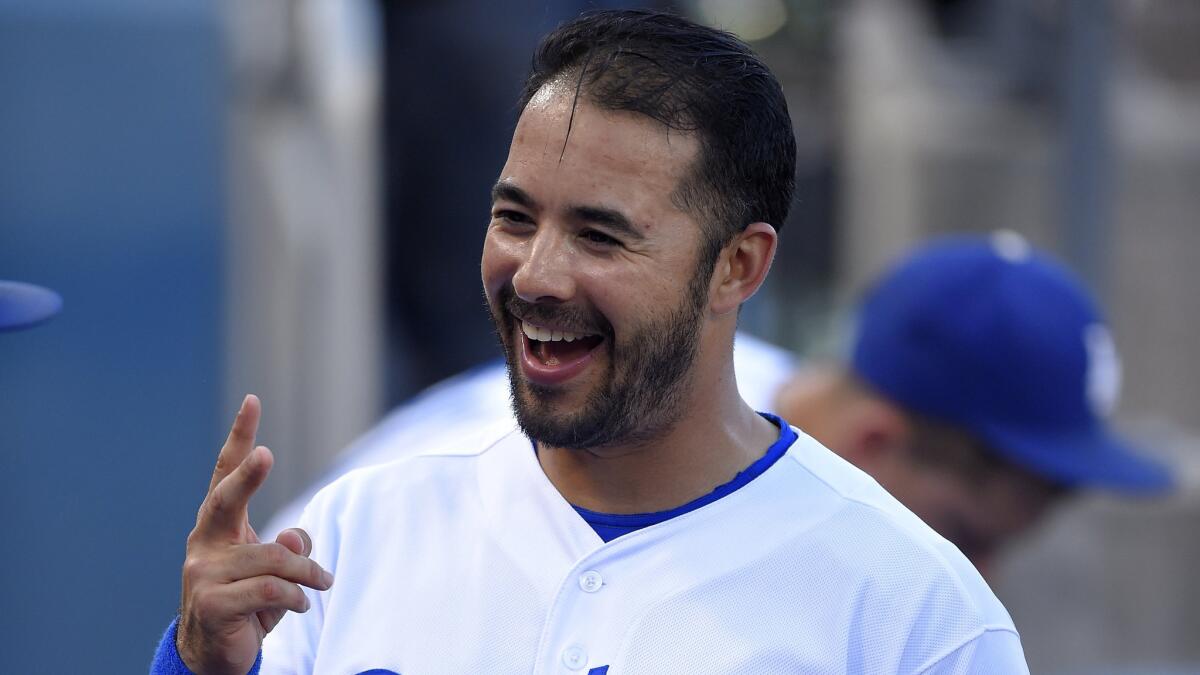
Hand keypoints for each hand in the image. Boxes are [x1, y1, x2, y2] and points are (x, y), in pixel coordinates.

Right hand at [176, 395, 333, 673]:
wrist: (214, 656)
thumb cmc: (248, 603)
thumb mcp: (273, 571)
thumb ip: (288, 546)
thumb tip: (294, 534)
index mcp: (219, 526)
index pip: (226, 475)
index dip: (240, 438)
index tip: (253, 401)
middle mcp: (205, 543)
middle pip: (226, 500)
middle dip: (247, 475)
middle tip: (266, 454)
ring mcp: (204, 573)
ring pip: (273, 557)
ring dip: (307, 572)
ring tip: (323, 584)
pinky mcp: (212, 603)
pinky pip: (269, 589)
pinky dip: (295, 596)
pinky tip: (301, 605)